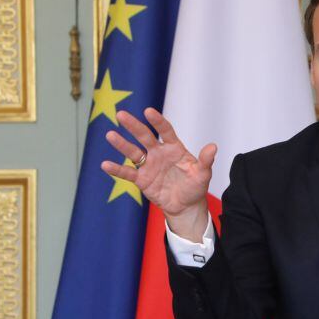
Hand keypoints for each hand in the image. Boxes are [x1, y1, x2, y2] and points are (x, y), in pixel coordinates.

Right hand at [101, 107, 215, 241]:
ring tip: (110, 135)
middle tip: (121, 114)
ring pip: (133, 152)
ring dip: (121, 144)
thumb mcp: (203, 175)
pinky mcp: (141, 179)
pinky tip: (105, 164)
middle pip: (144, 136)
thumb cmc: (194, 187)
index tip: (148, 112)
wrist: (185, 206)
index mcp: (174, 148)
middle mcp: (159, 153)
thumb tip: (213, 146)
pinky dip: (117, 169)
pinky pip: (128, 173)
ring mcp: (149, 165)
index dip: (158, 122)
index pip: (165, 131)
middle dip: (133, 126)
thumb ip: (205, 161)